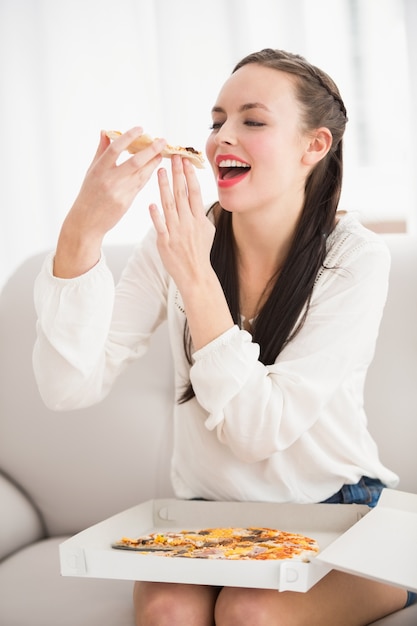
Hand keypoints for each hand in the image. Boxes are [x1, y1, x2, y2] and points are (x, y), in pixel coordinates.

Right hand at [54, 128, 165, 276]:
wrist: (86, 222)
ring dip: (153, 162)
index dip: (128, 137)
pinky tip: (155, 167)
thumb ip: (101, 151)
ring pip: (141, 174)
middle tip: (162, 141)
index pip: (115, 149)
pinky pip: (140, 185)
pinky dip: (148, 175)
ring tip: (161, 153)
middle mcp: (109, 180)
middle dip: (150, 150)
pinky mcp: (126, 203)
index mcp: (98, 169)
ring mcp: (119, 192)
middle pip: (134, 162)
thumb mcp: (91, 171)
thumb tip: (106, 131)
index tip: (141, 129)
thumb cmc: (88, 194)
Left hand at [149, 155, 215, 293]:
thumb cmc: (200, 252)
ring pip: (169, 205)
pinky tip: (151, 203)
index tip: (186, 161)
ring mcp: (176, 232)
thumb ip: (201, 213)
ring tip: (160, 171)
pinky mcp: (165, 242)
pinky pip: (160, 226)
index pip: (194, 192)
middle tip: (173, 157)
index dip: (190, 175)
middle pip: (182, 194)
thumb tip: (198, 198)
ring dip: (164, 187)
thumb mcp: (208, 231)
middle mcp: (188, 223)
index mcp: (199, 219)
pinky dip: (156, 215)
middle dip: (177, 174)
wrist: (195, 274)